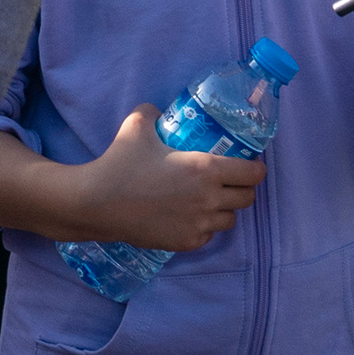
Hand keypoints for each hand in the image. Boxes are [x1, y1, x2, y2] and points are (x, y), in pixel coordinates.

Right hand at [65, 106, 264, 253]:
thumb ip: (154, 112)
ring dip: (224, 208)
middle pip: (247, 198)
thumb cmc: (121, 162)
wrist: (98, 202)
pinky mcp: (186, 243)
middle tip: (229, 180)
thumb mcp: (137, 125)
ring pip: (230, 219)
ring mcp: (199, 225)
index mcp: (205, 169)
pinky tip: (189, 216)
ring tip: (208, 199)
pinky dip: (204, 226)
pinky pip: (208, 235)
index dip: (255, 167)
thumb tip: (160, 112)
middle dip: (243, 188)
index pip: (252, 173)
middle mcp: (209, 199)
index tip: (249, 164)